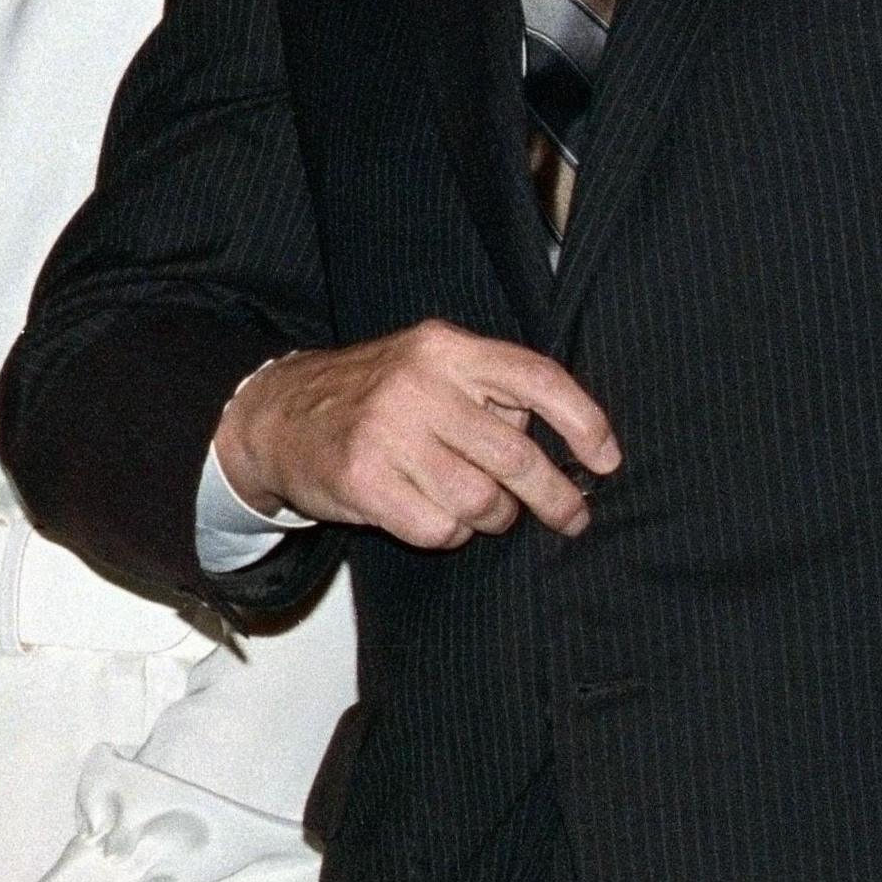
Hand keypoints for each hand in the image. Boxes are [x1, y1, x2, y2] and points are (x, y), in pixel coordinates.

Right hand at [213, 320, 618, 549]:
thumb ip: (489, 391)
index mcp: (444, 348)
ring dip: (491, 517)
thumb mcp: (426, 367)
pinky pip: (441, 528)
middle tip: (570, 516)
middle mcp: (418, 384)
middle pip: (517, 456)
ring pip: (482, 501)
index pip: (536, 378)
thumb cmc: (369, 399)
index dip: (584, 422)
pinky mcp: (363, 480)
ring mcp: (387, 432)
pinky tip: (430, 514)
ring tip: (476, 509)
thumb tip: (566, 445)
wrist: (274, 417)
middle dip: (555, 497)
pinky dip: (447, 533)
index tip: (607, 460)